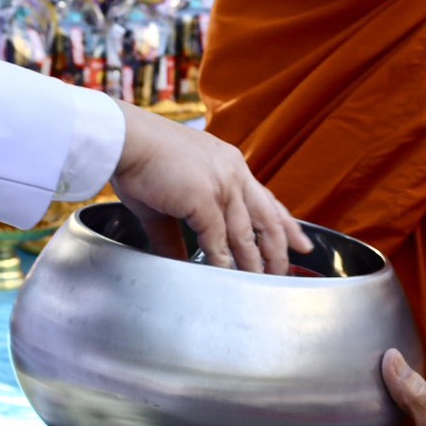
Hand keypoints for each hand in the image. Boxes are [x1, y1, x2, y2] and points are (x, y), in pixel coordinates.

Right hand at [109, 100, 311, 272]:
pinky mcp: (205, 199)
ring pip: (246, 235)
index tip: (301, 243)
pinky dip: (222, 264)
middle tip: (286, 273)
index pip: (266, 199)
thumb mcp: (168, 195)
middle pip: (267, 218)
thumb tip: (178, 261)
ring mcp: (222, 185)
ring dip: (254, 264)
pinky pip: (219, 241)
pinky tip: (226, 281)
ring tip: (260, 286)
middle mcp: (233, 172)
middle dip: (280, 250)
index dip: (286, 223)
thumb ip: (176, 233)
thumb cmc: (140, 158)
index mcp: (229, 164)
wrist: (124, 138)